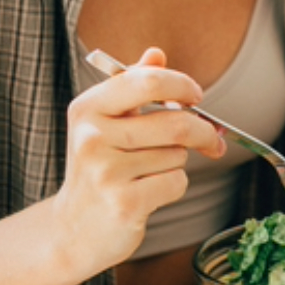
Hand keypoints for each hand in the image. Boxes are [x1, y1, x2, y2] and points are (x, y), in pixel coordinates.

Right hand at [52, 48, 225, 274]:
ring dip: (176, 164)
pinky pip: (176, 183)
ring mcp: (106, 172)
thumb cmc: (98, 169)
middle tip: (211, 141)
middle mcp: (92, 137)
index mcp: (88, 109)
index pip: (147, 81)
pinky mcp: (124, 203)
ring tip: (148, 173)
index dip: (181, 85)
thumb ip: (132, 87)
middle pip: (176, 123)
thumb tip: (156, 54)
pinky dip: (173, 187)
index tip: (196, 96)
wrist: (73, 230)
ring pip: (177, 156)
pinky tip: (149, 193)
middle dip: (202, 132)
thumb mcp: (106, 123)